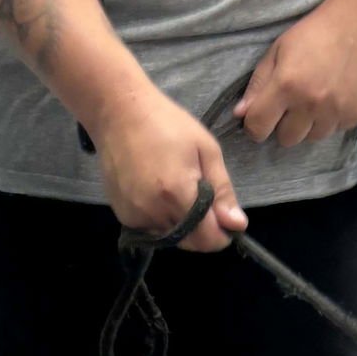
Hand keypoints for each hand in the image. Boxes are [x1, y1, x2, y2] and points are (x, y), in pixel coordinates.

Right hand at [90, 86, 247, 250]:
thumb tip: (238, 225)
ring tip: (178, 192)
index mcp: (177, 194)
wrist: (118, 112)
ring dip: (183, 226)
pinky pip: (152, 231)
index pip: (208, 239)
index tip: (226, 220)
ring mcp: (136, 217)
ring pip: (172, 238)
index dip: (222, 235)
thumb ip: (222, 191)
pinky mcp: (124, 217)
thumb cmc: (167, 123)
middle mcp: (155, 213)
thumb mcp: (206, 150)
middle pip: (191, 243)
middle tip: (202, 200)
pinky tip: (159, 194)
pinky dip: (162, 221)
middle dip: (204, 231)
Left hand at [235, 0, 356, 146]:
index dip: (255, 126)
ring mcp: (335, 112)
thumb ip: (258, 84)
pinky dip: (332, 119)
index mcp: (287, 85)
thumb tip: (241, 114)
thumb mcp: (279, 50)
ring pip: (311, 137)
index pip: (258, 127)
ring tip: (316, 98)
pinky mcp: (355, 115)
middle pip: (286, 139)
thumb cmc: (315, 33)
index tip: (260, 119)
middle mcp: (310, 103)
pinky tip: (335, 95)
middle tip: (293, 104)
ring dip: (309, 124)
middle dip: (284, 125)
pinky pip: (335, 130)